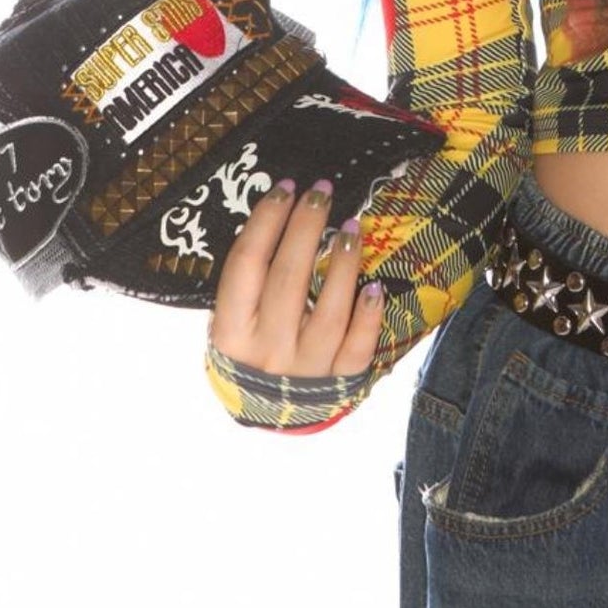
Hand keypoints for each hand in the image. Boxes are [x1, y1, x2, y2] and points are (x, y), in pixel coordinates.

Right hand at [209, 177, 383, 378]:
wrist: (268, 419)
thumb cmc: (250, 352)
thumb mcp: (232, 323)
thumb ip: (247, 285)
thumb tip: (279, 217)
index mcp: (230, 333)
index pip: (246, 264)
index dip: (266, 221)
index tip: (286, 188)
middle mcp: (266, 351)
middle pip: (288, 278)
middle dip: (306, 227)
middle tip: (321, 192)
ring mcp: (306, 369)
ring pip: (329, 311)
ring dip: (342, 264)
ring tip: (352, 227)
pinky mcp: (340, 382)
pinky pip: (359, 346)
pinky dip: (369, 316)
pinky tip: (376, 286)